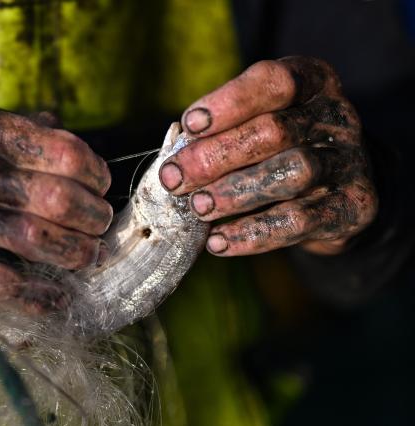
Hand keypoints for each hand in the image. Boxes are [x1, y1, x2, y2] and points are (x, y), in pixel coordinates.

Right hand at [0, 105, 111, 312]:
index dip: (94, 173)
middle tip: (98, 223)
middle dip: (94, 216)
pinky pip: (2, 285)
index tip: (99, 185)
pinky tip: (58, 297)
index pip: (63, 153)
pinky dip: (39, 297)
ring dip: (76, 252)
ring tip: (86, 254)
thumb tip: (67, 134)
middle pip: (59, 199)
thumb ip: (18, 128)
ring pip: (38, 239)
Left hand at [159, 57, 377, 255]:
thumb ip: (224, 133)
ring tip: (198, 208)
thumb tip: (176, 159)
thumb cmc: (279, 150)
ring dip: (235, 193)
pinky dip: (253, 233)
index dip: (230, 102)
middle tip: (173, 178)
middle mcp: (336, 117)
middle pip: (275, 131)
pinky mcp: (353, 207)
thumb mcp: (258, 125)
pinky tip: (218, 241)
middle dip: (215, 156)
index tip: (189, 125)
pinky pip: (299, 221)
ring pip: (292, 173)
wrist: (340, 193)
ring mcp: (350, 162)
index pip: (274, 82)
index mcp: (313, 82)